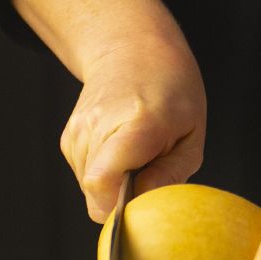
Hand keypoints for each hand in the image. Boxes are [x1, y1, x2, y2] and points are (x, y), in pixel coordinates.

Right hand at [60, 36, 205, 221]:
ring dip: (117, 186)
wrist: (134, 51)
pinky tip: (123, 152)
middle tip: (151, 172)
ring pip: (90, 192)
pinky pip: (86, 179)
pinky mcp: (68, 139)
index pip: (102, 182)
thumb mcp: (192, 135)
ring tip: (138, 156)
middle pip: (97, 196)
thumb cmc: (172, 93)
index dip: (119, 207)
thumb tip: (145, 205)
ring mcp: (77, 132)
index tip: (144, 201)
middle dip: (125, 199)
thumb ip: (171, 174)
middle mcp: (97, 127)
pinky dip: (107, 176)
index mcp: (136, 125)